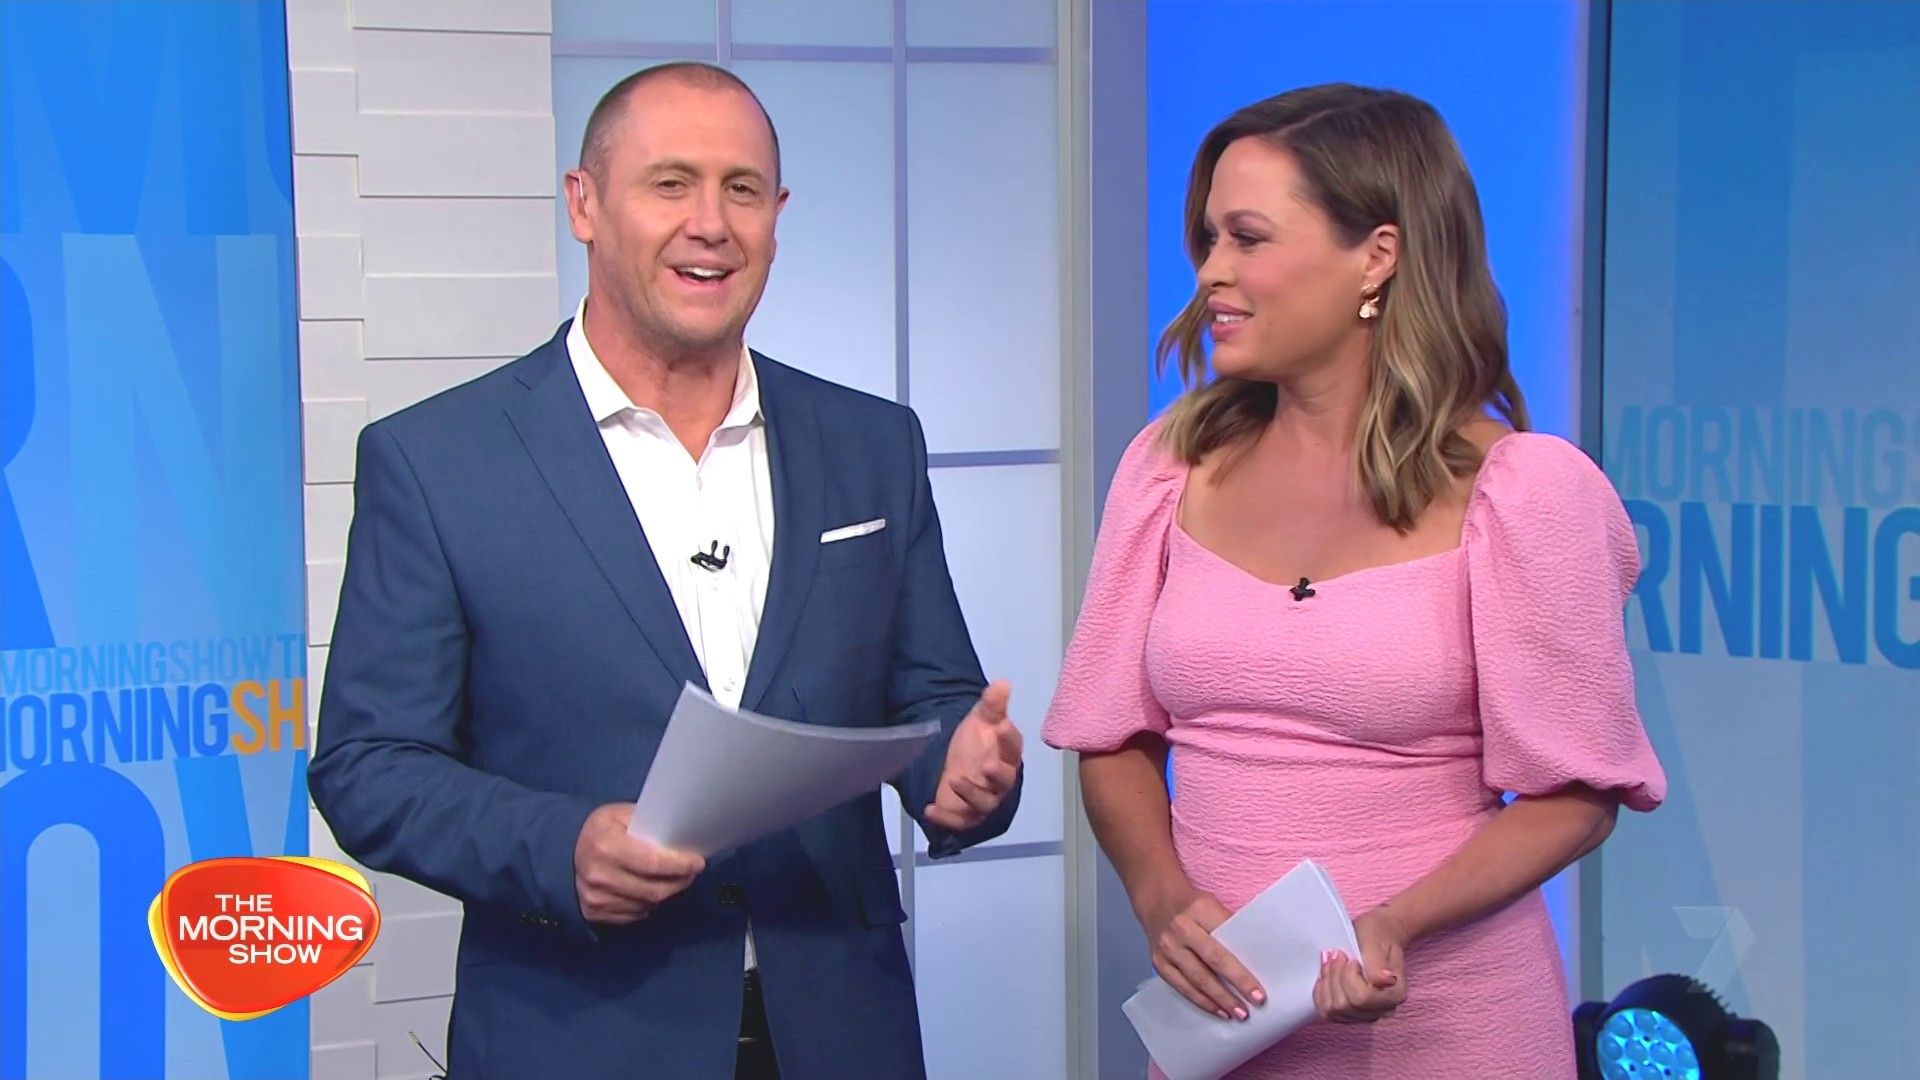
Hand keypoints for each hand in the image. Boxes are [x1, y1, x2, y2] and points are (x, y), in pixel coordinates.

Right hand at [572, 803, 704, 924]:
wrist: (563, 853)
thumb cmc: (601, 830)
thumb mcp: (620, 814)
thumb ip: (647, 823)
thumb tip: (680, 836)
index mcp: (606, 846)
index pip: (653, 863)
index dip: (680, 865)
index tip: (697, 862)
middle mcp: (599, 876)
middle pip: (654, 890)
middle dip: (680, 882)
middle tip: (691, 872)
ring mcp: (596, 898)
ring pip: (648, 905)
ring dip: (667, 894)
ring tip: (673, 880)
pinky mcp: (595, 914)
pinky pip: (636, 915)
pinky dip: (649, 905)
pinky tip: (651, 890)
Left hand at [923, 680, 1022, 831]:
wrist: (955, 762)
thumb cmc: (975, 742)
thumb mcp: (981, 719)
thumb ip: (992, 704)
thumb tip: (1002, 683)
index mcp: (1007, 755)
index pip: (1013, 748)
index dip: (1008, 738)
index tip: (1001, 726)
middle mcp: (1000, 780)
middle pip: (1005, 780)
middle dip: (997, 774)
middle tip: (986, 764)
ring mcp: (984, 799)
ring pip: (985, 803)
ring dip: (971, 793)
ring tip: (955, 779)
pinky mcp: (967, 815)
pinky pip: (960, 821)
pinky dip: (945, 817)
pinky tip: (930, 808)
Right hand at [1138, 882, 1266, 1020]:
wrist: (1157, 900)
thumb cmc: (1193, 906)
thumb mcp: (1212, 905)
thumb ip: (1228, 928)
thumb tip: (1254, 962)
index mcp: (1200, 910)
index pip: (1226, 943)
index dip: (1243, 971)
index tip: (1259, 992)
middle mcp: (1181, 928)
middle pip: (1212, 961)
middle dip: (1234, 986)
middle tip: (1253, 1006)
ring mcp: (1167, 947)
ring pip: (1196, 979)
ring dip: (1219, 999)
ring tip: (1237, 1013)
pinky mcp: (1158, 962)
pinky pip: (1181, 986)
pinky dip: (1200, 1000)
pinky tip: (1217, 1010)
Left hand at [1314, 906, 1408, 1022]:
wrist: (1376, 937)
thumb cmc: (1376, 935)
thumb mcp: (1375, 941)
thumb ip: (1378, 962)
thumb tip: (1386, 980)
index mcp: (1395, 993)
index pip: (1362, 998)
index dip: (1348, 977)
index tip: (1350, 959)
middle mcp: (1382, 1010)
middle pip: (1344, 1006)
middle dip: (1334, 977)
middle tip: (1337, 956)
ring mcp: (1365, 1014)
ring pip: (1333, 1011)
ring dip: (1326, 983)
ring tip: (1331, 964)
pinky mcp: (1350, 1014)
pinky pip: (1327, 1013)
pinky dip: (1321, 993)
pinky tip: (1325, 977)